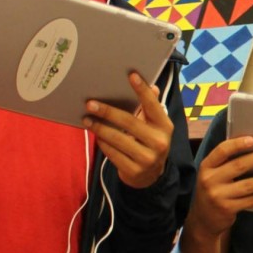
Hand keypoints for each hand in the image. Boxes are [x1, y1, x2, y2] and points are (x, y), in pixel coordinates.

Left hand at [85, 72, 174, 188]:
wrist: (151, 177)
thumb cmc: (149, 143)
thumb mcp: (155, 127)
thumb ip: (151, 108)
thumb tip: (152, 87)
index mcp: (165, 126)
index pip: (153, 105)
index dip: (142, 90)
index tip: (131, 75)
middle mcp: (159, 142)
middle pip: (129, 122)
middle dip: (107, 112)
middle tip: (90, 104)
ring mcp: (147, 158)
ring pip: (117, 139)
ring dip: (99, 128)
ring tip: (87, 119)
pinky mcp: (134, 170)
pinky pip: (113, 153)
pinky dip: (103, 143)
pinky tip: (96, 136)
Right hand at [184, 136, 252, 237]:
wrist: (203, 220)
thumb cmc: (214, 190)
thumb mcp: (213, 175)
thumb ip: (226, 163)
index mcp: (206, 166)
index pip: (222, 151)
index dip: (237, 144)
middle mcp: (210, 180)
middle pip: (238, 166)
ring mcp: (218, 196)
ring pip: (247, 185)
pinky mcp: (227, 209)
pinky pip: (250, 201)